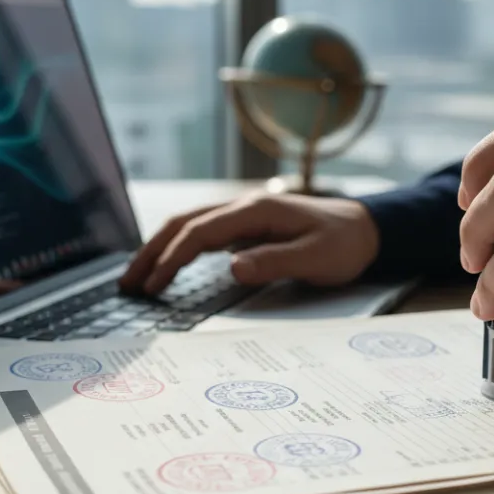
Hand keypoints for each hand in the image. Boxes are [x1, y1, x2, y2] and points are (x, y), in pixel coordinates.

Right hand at [118, 192, 379, 295]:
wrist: (367, 229)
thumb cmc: (344, 244)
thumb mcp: (316, 258)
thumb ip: (274, 262)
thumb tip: (232, 267)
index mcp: (256, 211)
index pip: (199, 233)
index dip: (172, 259)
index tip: (152, 286)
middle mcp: (243, 208)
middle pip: (183, 224)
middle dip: (151, 252)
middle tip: (127, 284)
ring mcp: (243, 216)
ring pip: (189, 227)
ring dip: (160, 250)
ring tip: (137, 278)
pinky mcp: (247, 227)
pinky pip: (203, 234)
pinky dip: (178, 249)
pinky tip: (168, 267)